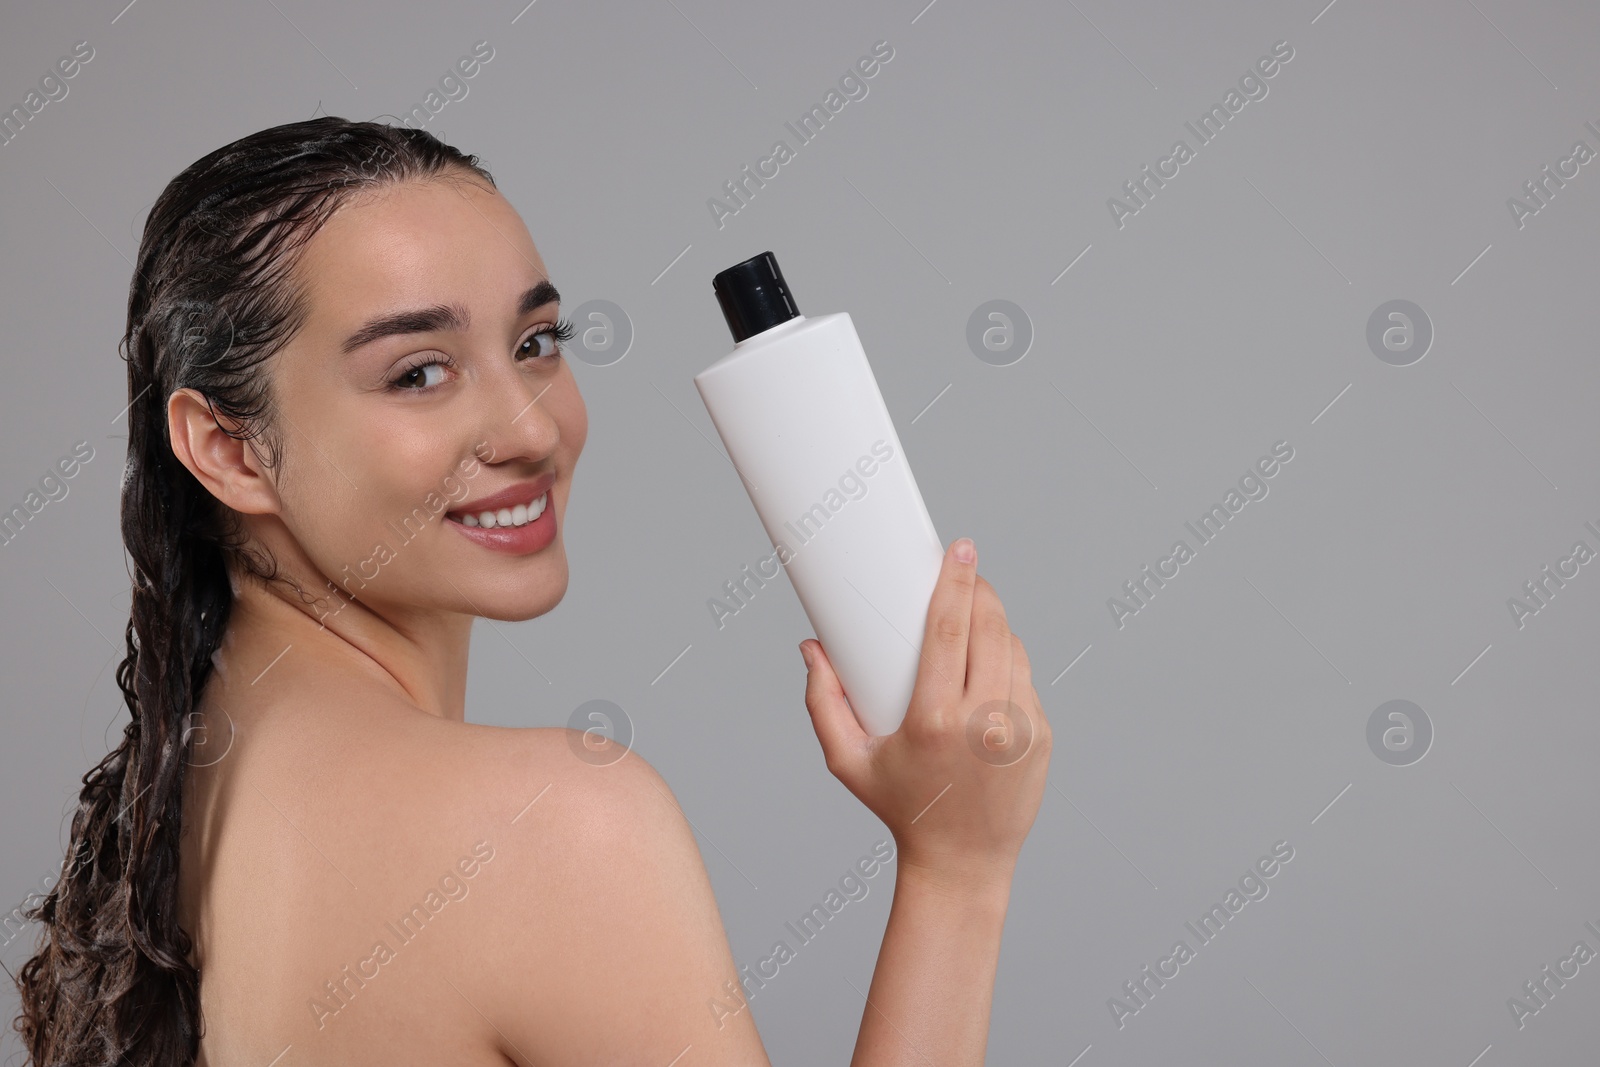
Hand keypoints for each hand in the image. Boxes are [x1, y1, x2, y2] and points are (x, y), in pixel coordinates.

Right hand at [800, 537, 1051, 894]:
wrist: (962, 862)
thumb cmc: (900, 807)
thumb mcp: (848, 762)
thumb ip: (823, 703)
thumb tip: (811, 647)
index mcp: (933, 722)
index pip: (949, 631)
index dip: (956, 582)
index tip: (961, 548)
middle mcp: (982, 724)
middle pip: (988, 628)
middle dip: (980, 590)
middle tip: (968, 571)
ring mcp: (1019, 731)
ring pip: (1013, 649)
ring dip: (996, 624)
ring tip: (974, 616)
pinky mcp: (1042, 739)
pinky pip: (1027, 680)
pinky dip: (1010, 662)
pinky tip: (990, 662)